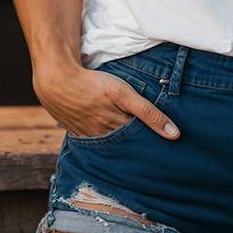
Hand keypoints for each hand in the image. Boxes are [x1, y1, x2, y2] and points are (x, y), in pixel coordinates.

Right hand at [32, 61, 180, 140]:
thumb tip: (174, 134)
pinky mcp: (79, 131)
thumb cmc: (93, 84)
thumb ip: (148, 112)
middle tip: (155, 151)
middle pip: (127, 146)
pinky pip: (96, 141)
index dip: (153, 143)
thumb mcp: (124, 94)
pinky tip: (111, 138)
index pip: (141, 142)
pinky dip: (106, 142)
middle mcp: (104, 137)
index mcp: (118, 129)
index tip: (169, 148)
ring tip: (136, 146)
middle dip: (139, 147)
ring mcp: (90, 136)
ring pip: (112, 145)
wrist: (58, 81)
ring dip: (123, 145)